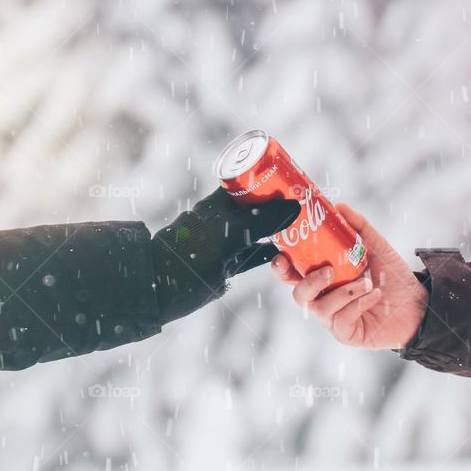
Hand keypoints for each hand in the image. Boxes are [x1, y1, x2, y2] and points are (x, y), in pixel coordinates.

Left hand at [152, 188, 299, 322]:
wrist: (163, 290)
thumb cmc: (193, 254)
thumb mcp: (231, 234)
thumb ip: (261, 221)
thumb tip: (295, 206)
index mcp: (218, 204)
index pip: (248, 183)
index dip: (270, 180)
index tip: (294, 181)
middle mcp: (223, 220)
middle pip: (257, 208)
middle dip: (279, 207)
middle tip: (307, 206)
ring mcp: (226, 243)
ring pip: (258, 232)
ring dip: (279, 231)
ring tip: (304, 228)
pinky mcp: (227, 265)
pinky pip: (254, 255)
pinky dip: (270, 253)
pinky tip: (288, 252)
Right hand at [271, 203, 427, 348]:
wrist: (417, 303)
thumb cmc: (392, 277)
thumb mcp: (376, 246)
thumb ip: (358, 226)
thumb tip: (340, 206)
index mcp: (324, 278)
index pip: (293, 274)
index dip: (282, 267)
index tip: (283, 256)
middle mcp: (325, 298)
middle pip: (298, 294)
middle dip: (309, 282)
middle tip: (329, 272)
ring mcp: (334, 318)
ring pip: (320, 308)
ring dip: (344, 293)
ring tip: (366, 283)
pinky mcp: (346, 333)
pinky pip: (341, 320)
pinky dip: (358, 304)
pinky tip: (374, 295)